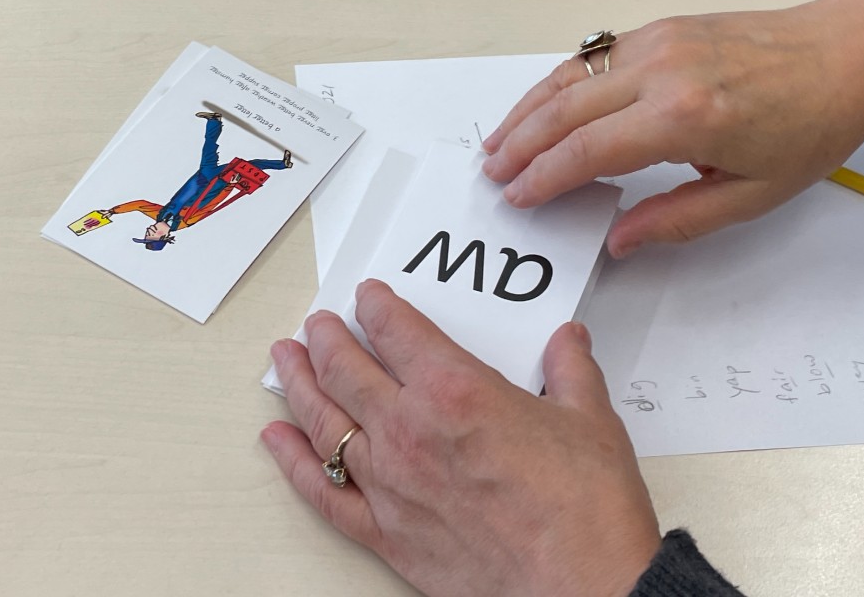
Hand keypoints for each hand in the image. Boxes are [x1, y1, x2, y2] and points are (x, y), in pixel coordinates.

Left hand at [262, 281, 660, 596]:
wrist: (584, 591)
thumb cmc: (586, 509)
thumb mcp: (588, 419)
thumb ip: (570, 368)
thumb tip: (568, 340)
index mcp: (455, 389)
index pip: (396, 329)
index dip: (376, 305)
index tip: (368, 296)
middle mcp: (409, 430)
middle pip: (347, 368)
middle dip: (327, 338)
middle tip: (318, 322)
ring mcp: (390, 484)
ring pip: (324, 421)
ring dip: (298, 384)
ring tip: (284, 358)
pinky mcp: (386, 535)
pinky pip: (323, 493)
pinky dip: (293, 463)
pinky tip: (275, 440)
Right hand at [481, 0, 863, 253]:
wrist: (844, 53)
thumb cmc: (809, 127)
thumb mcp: (752, 194)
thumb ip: (677, 219)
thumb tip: (616, 240)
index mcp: (682, 118)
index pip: (587, 151)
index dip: (543, 178)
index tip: (517, 198)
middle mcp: (658, 71)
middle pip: (564, 110)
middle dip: (521, 145)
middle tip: (493, 174)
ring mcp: (655, 41)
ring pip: (569, 76)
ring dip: (528, 110)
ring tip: (500, 141)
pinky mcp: (659, 26)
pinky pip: (592, 56)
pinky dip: (558, 82)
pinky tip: (543, 104)